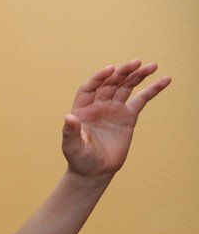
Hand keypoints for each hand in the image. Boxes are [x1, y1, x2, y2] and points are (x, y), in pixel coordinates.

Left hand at [62, 60, 170, 177]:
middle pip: (110, 84)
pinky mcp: (128, 117)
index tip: (110, 69)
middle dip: (123, 72)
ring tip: (151, 66)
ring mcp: (114, 109)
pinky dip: (152, 90)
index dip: (98, 77)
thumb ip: (70, 132)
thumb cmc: (80, 159)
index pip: (89, 88)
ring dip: (137, 76)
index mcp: (82, 109)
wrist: (95, 170)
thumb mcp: (72, 147)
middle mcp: (98, 105)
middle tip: (136, 63)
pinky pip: (141, 100)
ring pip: (126, 88)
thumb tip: (68, 117)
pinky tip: (164, 80)